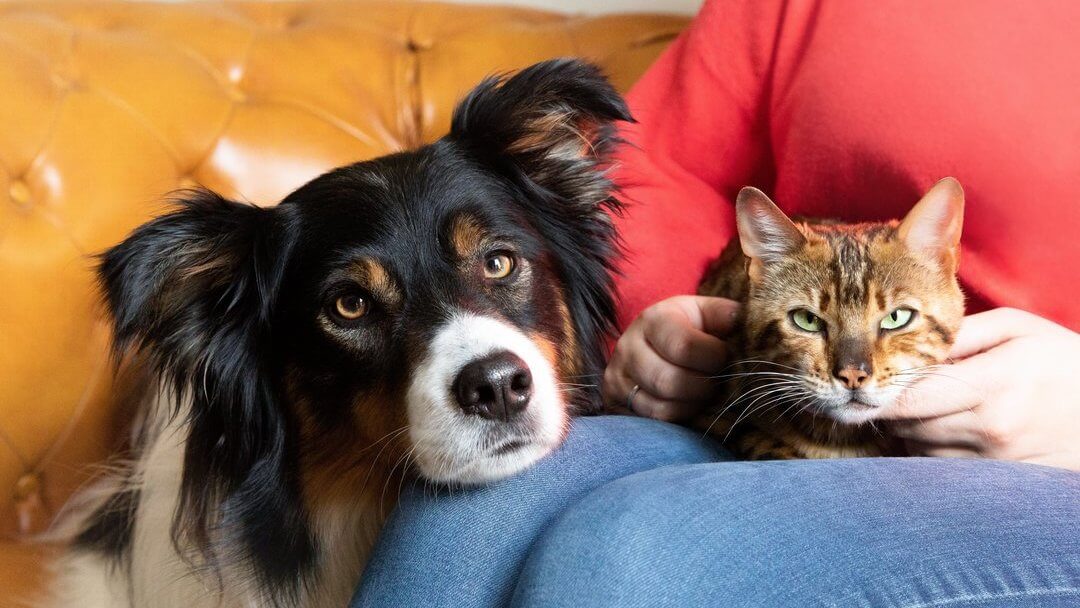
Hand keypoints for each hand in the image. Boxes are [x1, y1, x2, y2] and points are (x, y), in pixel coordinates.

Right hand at [602, 296, 738, 420]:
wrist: (650, 343)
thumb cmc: (686, 328)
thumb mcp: (703, 313)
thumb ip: (723, 314)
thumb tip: (739, 318)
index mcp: (653, 319)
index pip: (683, 346)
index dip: (714, 358)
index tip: (724, 358)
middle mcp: (627, 347)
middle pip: (669, 381)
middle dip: (703, 387)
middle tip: (716, 382)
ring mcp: (617, 377)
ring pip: (660, 407)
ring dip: (692, 405)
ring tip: (703, 393)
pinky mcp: (615, 401)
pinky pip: (652, 421)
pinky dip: (677, 417)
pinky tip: (687, 404)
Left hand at [883, 307, 1079, 469]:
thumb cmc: (1064, 360)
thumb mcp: (1018, 329)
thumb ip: (960, 334)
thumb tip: (908, 343)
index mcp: (993, 382)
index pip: (912, 398)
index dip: (881, 393)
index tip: (865, 385)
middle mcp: (991, 426)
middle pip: (909, 426)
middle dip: (893, 409)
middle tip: (892, 391)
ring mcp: (996, 458)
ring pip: (920, 450)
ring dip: (909, 432)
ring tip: (926, 408)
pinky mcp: (1001, 479)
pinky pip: (942, 469)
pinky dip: (929, 451)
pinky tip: (943, 431)